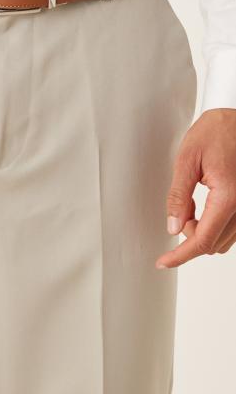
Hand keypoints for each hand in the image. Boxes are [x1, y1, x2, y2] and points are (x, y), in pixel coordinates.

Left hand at [156, 108, 235, 268]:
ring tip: (191, 205)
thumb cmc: (216, 131)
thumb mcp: (187, 159)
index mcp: (229, 196)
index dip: (180, 254)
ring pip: (225, 240)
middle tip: (178, 212)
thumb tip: (173, 226)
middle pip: (214, 244)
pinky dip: (216, 225)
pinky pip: (234, 229)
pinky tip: (204, 206)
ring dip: (204, 232)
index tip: (164, 262)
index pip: (203, 239)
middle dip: (190, 236)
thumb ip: (179, 196)